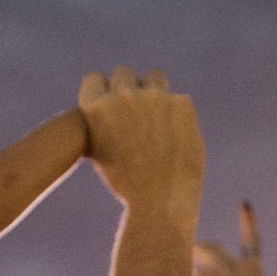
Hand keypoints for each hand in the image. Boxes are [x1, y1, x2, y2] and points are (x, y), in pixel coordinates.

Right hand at [78, 66, 203, 211]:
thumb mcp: (99, 151)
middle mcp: (123, 96)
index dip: (102, 91)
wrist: (159, 202)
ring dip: (154, 90)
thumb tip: (106, 100)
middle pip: (124, 73)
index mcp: (96, 108)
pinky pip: (177, 99)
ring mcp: (154, 98)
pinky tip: (176, 135)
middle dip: (128, 88)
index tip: (110, 103)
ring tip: (157, 116)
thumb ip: (102, 121)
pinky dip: (176, 113)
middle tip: (135, 110)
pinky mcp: (182, 104)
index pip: (94, 78)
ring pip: (154, 77)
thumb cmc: (126, 183)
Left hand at [193, 201, 276, 275]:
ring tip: (178, 265)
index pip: (253, 242)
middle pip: (215, 249)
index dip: (248, 223)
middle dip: (201, 249)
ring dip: (189, 263)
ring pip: (201, 261)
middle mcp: (241, 269)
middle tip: (190, 251)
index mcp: (256, 274)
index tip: (245, 205)